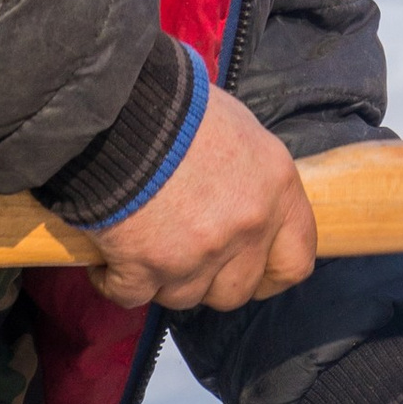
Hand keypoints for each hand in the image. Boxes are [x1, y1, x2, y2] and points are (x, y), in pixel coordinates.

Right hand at [84, 82, 316, 312]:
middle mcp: (245, 229)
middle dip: (210, 280)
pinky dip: (115, 282)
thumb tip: (240, 196)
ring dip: (163, 280)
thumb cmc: (180, 107)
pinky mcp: (144, 269)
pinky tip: (107, 263)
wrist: (120, 109)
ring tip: (142, 247)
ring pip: (184, 296)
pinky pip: (131, 296)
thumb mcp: (239, 129)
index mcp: (276, 191)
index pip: (295, 261)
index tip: (253, 275)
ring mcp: (197, 255)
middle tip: (185, 254)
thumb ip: (250, 177)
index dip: (271, 275)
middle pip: (236, 290)